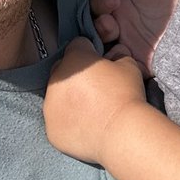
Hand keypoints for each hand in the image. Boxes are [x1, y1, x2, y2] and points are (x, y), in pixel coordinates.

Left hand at [43, 36, 147, 163]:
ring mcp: (50, 106)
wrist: (121, 133)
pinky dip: (68, 122)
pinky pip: (58, 121)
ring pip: (57, 97)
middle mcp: (56, 80)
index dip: (91, 51)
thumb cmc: (126, 95)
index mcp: (73, 59)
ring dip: (69, 99)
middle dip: (76, 75)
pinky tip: (85, 126)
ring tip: (91, 110)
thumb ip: (118, 56)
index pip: (77, 45)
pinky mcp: (51, 129)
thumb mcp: (128, 66)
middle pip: (63, 70)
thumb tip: (115, 55)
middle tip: (94, 88)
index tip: (100, 63)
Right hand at [91, 0, 179, 76]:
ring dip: (105, 47)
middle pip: (94, 29)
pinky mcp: (136, 64)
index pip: (96, 4)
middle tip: (112, 25)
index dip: (100, 3)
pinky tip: (128, 56)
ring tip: (120, 43)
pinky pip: (119, 67)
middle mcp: (118, 25)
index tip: (114, 1)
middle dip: (100, 26)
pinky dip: (118, 63)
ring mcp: (125, 45)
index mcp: (117, 4)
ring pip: (102, 50)